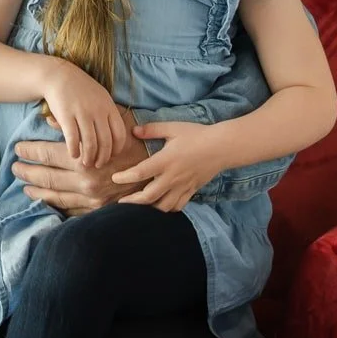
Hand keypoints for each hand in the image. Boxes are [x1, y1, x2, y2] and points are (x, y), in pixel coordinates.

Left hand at [13, 106, 146, 213]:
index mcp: (84, 158)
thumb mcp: (111, 126)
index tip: (18, 148)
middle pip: (45, 176)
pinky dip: (54, 204)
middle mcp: (84, 180)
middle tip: (14, 167)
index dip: (29, 151)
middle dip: (27, 171)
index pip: (47, 154)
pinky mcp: (97, 209)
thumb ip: (79, 122)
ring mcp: (90, 198)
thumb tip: (49, 119)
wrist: (161, 174)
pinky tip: (44, 200)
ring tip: (23, 184)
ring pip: (54, 195)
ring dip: (36, 190)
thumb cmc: (136, 144)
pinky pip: (69, 209)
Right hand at [41, 61, 128, 167]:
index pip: (119, 134)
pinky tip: (73, 154)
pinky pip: (73, 139)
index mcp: (109, 107)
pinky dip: (74, 150)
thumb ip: (108, 116)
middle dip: (103, 157)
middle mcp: (98, 110)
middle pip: (106, 142)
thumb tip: (115, 139)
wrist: (58, 76)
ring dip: (89, 157)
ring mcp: (82, 113)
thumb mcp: (101, 98)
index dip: (116, 149)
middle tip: (98, 165)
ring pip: (90, 143)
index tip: (111, 156)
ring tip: (86, 163)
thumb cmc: (81, 89)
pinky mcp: (66, 115)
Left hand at [111, 121, 227, 210]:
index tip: (114, 178)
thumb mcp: (173, 128)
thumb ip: (152, 130)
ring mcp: (183, 186)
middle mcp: (172, 177)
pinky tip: (159, 207)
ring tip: (138, 208)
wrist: (222, 147)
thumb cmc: (196, 135)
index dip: (125, 177)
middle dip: (132, 202)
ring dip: (148, 209)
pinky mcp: (191, 190)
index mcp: (165, 160)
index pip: (140, 172)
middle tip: (120, 203)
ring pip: (163, 205)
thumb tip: (134, 131)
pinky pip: (177, 206)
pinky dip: (166, 209)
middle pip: (149, 196)